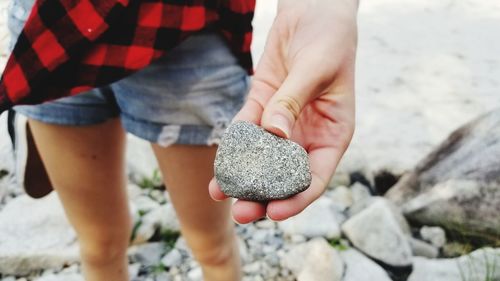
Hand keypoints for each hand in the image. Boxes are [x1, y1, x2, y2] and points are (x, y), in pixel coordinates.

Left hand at [209, 0, 357, 222]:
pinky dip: (232, 148)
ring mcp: (283, 123)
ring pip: (261, 159)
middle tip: (242, 213)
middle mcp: (306, 135)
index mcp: (332, 134)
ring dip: (242, 178)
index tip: (276, 212)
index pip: (316, 176)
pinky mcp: (262, 107)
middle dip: (264, 197)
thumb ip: (293, 102)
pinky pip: (245, 131)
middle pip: (284, 176)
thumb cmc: (328, 40)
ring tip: (220, 194)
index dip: (298, 198)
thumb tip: (273, 135)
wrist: (311, 13)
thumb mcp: (316, 69)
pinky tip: (219, 164)